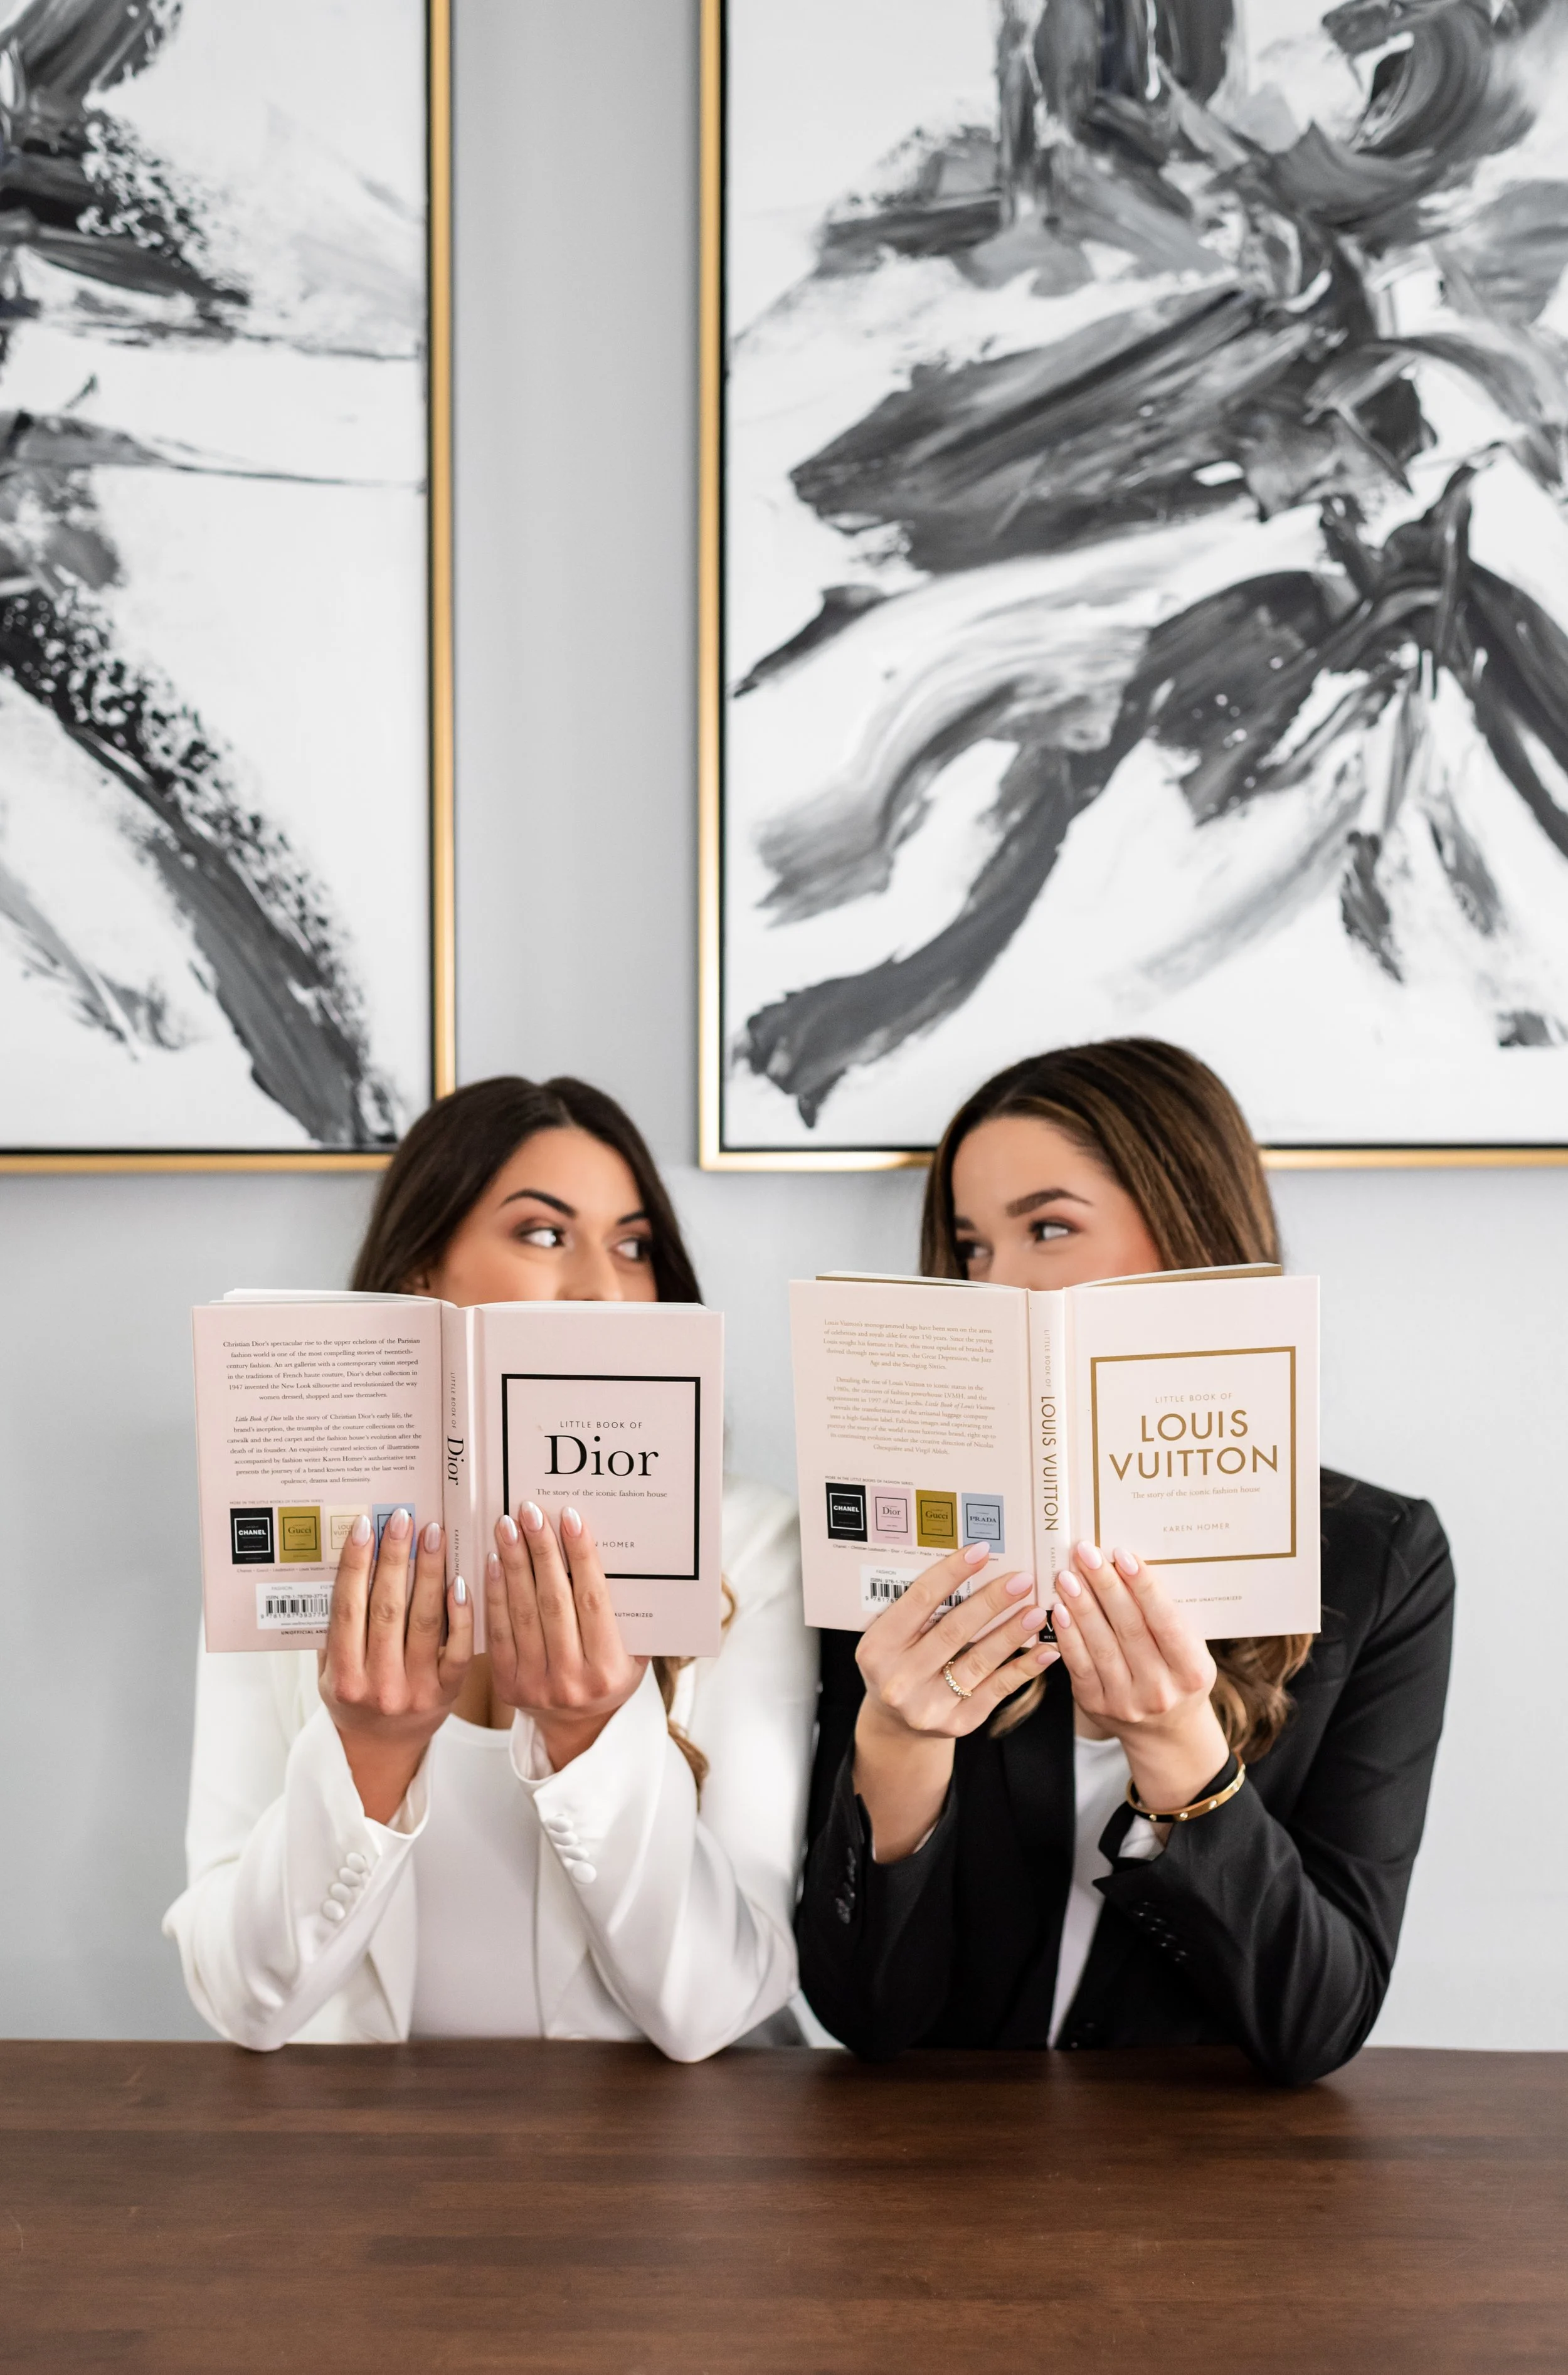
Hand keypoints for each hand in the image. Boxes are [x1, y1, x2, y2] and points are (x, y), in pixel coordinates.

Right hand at [320, 1509, 473, 1824]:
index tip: (365, 1526)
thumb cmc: (353, 1697)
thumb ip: (336, 1627)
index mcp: (344, 1676)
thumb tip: (348, 1561)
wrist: (381, 1748)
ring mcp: (415, 1689)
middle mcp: (378, 1684)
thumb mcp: (330, 1669)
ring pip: (425, 1619)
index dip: (356, 1565)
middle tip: (404, 1519)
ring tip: (433, 1535)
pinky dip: (460, 1612)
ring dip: (430, 1572)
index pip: (348, 1609)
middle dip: (396, 1558)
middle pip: (388, 1608)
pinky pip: (457, 1646)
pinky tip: (460, 1580)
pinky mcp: (447, 1691)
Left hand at [485, 1500, 646, 1769]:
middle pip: (553, 1602)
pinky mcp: (507, 1685)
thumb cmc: (611, 1677)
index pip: (594, 1601)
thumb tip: (617, 1551)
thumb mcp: (634, 1653)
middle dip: (541, 1551)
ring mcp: (535, 1685)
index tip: (571, 1518)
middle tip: (530, 1511)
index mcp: (609, 1670)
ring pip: (522, 1613)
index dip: (582, 1557)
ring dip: (513, 1564)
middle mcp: (572, 1680)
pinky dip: (494, 1594)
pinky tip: (492, 1563)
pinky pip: (498, 1632)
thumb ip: (626, 1613)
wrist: (580, 1729)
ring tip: (507, 1526)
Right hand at [852, 1539, 1056, 1861]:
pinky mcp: (958, 1722)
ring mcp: (929, 1704)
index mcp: (878, 1647)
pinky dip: (1024, 1667)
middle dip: (991, 1602)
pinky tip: (1045, 1650)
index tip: (981, 1552)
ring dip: (1012, 1633)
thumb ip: (919, 1611)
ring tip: (1037, 1611)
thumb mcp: (892, 1637)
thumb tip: (972, 1570)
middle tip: (1021, 1580)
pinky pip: (997, 1689)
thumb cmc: (898, 1665)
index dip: (952, 1573)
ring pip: (979, 1660)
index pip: (919, 1600)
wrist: (896, 1723)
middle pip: (953, 1630)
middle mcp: (900, 1678)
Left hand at [1052, 1541, 1229, 1816]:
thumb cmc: (1178, 1676)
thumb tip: (1129, 1567)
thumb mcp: (1190, 1650)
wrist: (1166, 1733)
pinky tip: (1059, 1608)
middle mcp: (1160, 1689)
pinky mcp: (1096, 1705)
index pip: (1166, 1622)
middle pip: (1129, 1628)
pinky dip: (1068, 1634)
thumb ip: (1168, 1618)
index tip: (1122, 1554)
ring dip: (1081, 1606)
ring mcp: (1126, 1701)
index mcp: (1192, 1671)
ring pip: (1100, 1645)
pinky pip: (1079, 1664)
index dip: (1143, 1586)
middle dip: (1105, 1586)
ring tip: (1068, 1575)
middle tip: (1086, 1553)